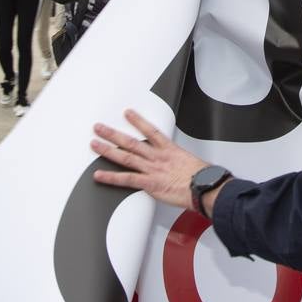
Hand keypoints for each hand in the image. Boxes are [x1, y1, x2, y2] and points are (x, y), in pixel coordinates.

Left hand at [92, 109, 207, 210]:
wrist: (206, 188)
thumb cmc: (203, 177)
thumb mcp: (193, 163)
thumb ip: (181, 163)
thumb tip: (180, 166)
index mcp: (169, 150)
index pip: (150, 131)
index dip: (138, 121)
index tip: (128, 114)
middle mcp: (158, 157)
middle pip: (131, 142)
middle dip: (113, 133)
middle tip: (99, 128)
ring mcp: (152, 170)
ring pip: (125, 157)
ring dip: (108, 150)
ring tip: (95, 144)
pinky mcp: (149, 184)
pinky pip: (126, 179)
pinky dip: (111, 177)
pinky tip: (99, 175)